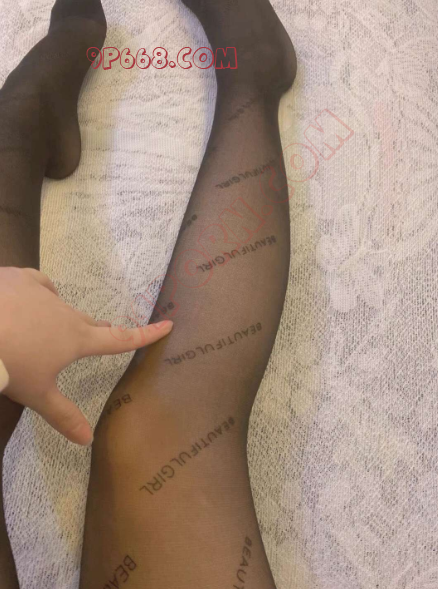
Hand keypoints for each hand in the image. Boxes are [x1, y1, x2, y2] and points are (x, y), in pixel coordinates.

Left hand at [0, 267, 172, 445]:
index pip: (120, 339)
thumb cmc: (9, 365)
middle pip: (89, 324)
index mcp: (77, 339)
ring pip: (61, 304)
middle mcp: (67, 312)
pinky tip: (24, 301)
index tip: (167, 324)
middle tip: (90, 340)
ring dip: (58, 317)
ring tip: (38, 329)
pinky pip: (37, 285)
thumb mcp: (36, 394)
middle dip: (93, 332)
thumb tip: (87, 441)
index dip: (146, 334)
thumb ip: (63, 415)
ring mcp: (44, 292)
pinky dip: (36, 295)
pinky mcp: (21, 279)